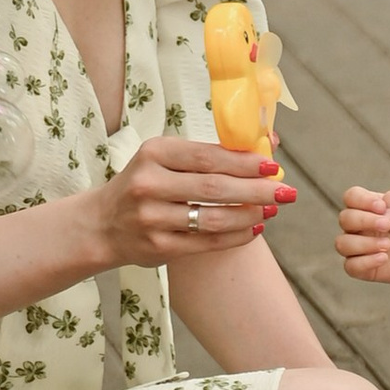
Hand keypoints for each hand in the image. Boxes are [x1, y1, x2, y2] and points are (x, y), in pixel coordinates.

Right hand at [92, 134, 292, 266]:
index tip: (273, 166)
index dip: (244, 162)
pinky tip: (254, 228)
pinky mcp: (158, 247)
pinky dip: (236, 235)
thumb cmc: (145, 184)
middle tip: (286, 192)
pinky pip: (207, 242)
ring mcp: (152, 218)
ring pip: (214, 218)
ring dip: (250, 214)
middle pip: (215, 188)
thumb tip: (268, 141)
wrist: (102, 224)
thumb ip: (210, 152)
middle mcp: (149, 184)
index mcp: (154, 153)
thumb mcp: (165, 159)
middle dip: (257, 190)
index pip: (208, 156)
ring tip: (272, 210)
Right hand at [337, 186, 389, 284]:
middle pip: (344, 219)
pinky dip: (366, 262)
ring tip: (388, 245)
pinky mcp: (362, 268)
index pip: (350, 197)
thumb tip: (382, 213)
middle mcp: (356, 226)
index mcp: (364, 207)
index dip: (362, 200)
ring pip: (342, 244)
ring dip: (364, 243)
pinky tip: (384, 258)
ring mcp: (357, 248)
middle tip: (387, 225)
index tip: (382, 206)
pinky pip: (350, 266)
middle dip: (365, 220)